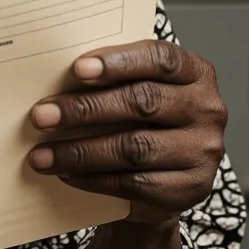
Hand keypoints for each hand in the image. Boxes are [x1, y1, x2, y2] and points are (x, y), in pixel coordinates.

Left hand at [27, 39, 227, 225]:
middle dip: (85, 109)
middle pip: (142, 102)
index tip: (77, 69)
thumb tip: (49, 72)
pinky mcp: (192, 189)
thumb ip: (108, 74)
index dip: (119, 61)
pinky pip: (135, 183)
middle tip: (41, 116)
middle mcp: (207, 109)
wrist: (166, 172)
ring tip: (42, 154)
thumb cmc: (140, 112)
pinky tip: (66, 173)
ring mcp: (204, 151)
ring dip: (80, 151)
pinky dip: (94, 179)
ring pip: (134, 148)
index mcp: (195, 72)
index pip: (160, 59)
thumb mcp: (133, 84)